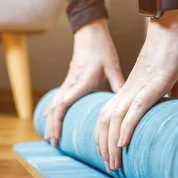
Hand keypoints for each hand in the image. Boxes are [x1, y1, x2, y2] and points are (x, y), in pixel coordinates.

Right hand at [44, 18, 123, 146]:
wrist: (90, 33)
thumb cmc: (102, 49)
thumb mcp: (112, 67)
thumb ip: (118, 84)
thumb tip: (129, 102)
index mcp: (80, 82)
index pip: (63, 105)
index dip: (58, 122)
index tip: (57, 136)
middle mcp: (70, 84)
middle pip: (55, 109)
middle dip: (52, 127)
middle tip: (52, 144)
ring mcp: (67, 82)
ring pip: (54, 105)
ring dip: (50, 121)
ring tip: (50, 137)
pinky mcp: (68, 81)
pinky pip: (56, 99)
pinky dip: (51, 111)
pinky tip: (48, 118)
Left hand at [95, 9, 177, 171]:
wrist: (176, 25)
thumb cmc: (173, 50)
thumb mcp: (172, 77)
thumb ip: (174, 93)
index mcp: (131, 88)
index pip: (107, 115)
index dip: (103, 136)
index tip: (107, 153)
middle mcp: (129, 89)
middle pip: (105, 121)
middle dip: (104, 147)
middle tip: (110, 168)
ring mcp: (138, 86)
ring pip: (115, 119)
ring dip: (111, 144)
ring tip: (114, 164)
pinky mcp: (151, 84)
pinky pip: (134, 109)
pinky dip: (126, 127)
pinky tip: (122, 144)